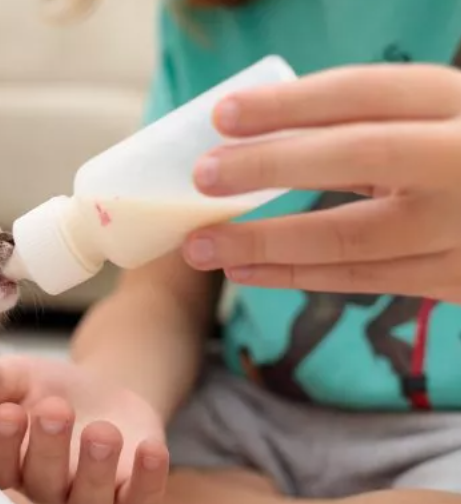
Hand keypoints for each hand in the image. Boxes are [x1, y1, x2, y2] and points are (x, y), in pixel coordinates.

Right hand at [0, 355, 167, 503]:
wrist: (104, 394)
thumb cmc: (48, 388)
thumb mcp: (17, 375)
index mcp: (10, 464)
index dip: (0, 445)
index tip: (6, 412)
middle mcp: (45, 489)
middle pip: (41, 485)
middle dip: (48, 449)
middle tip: (54, 409)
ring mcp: (89, 497)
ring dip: (95, 470)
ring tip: (101, 430)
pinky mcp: (132, 496)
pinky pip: (139, 503)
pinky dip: (148, 482)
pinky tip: (150, 450)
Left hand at [182, 64, 460, 301]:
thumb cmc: (458, 158)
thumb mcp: (434, 122)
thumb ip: (371, 124)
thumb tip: (258, 136)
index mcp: (459, 105)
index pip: (366, 92)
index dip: (290, 102)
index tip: (223, 113)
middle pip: (360, 156)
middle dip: (271, 165)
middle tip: (202, 175)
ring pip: (353, 237)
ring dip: (265, 242)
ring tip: (200, 244)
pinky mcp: (456, 278)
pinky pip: (361, 279)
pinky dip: (295, 275)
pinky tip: (244, 269)